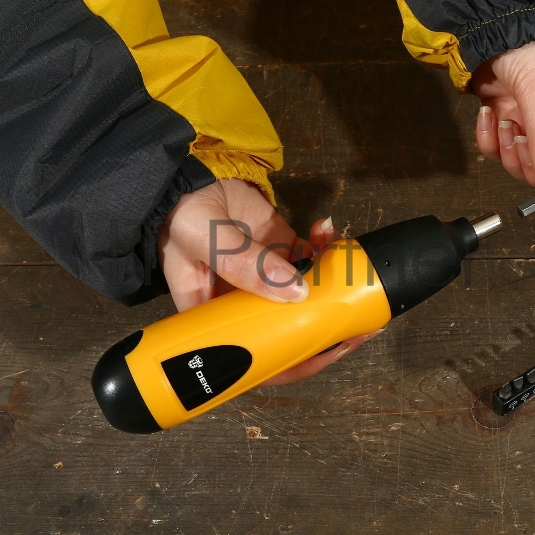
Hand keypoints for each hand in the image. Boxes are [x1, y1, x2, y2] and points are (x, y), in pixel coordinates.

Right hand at [157, 178, 379, 383]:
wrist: (189, 172)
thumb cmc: (180, 212)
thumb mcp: (205, 240)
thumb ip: (246, 265)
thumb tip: (296, 293)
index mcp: (215, 318)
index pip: (255, 354)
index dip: (290, 362)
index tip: (323, 353)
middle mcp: (244, 304)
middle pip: (290, 329)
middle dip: (326, 326)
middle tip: (355, 321)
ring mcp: (267, 278)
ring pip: (309, 294)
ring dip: (333, 282)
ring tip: (345, 266)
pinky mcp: (281, 250)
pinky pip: (311, 258)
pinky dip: (325, 246)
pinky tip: (325, 231)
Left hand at [471, 40, 534, 213]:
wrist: (492, 20)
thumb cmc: (531, 43)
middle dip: (531, 164)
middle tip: (517, 140)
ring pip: (526, 165)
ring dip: (507, 151)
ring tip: (501, 121)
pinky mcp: (510, 120)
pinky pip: (500, 150)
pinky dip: (488, 139)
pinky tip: (486, 114)